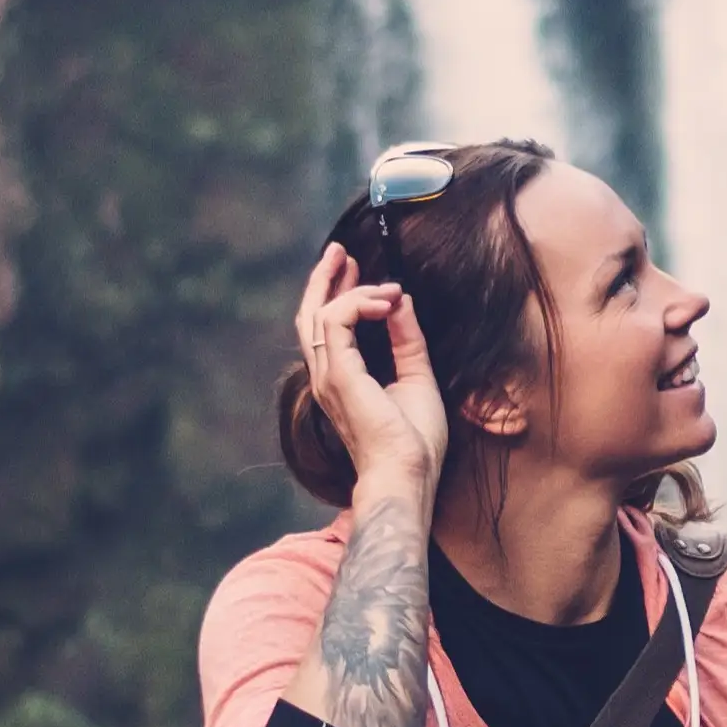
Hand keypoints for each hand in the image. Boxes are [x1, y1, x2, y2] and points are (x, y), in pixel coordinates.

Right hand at [294, 243, 450, 493]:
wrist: (407, 475)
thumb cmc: (413, 442)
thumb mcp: (416, 377)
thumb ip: (407, 339)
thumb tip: (400, 302)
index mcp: (341, 380)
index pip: (327, 328)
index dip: (338, 293)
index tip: (361, 272)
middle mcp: (326, 377)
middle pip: (310, 315)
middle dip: (324, 279)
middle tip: (341, 251)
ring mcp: (328, 376)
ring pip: (320, 313)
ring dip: (351, 287)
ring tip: (382, 282)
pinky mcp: (339, 374)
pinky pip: (337, 320)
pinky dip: (360, 302)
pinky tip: (386, 301)